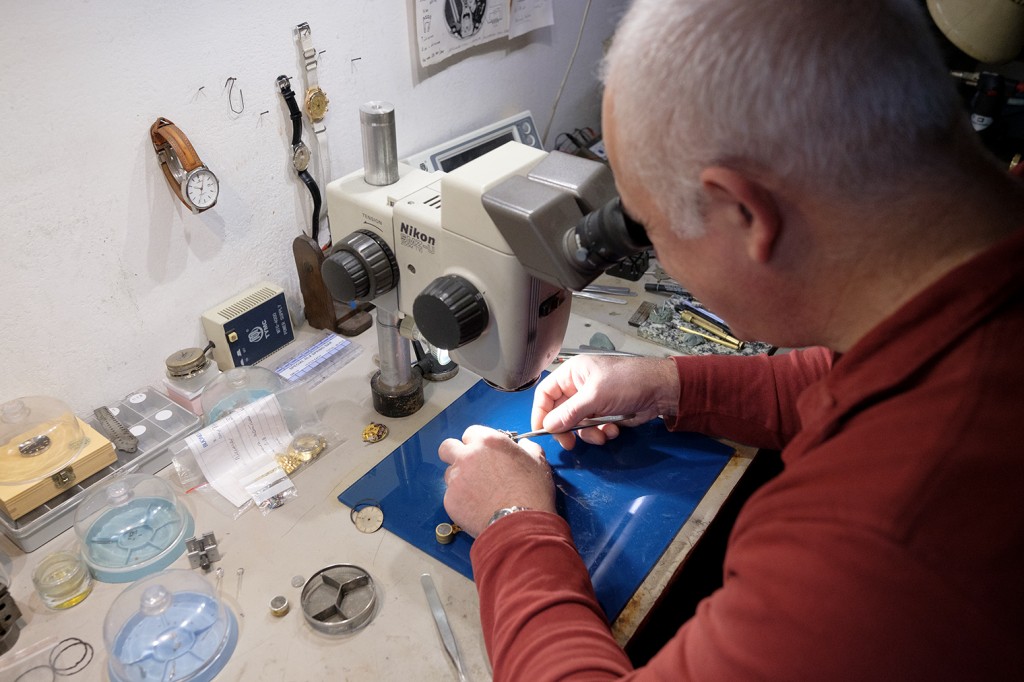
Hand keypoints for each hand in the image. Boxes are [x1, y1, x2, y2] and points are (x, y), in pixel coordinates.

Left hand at [438, 425, 555, 537]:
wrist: (520, 526)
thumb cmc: (532, 494)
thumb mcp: (538, 463)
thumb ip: (528, 449)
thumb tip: (524, 445)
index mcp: (488, 442)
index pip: (471, 433)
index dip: (477, 443)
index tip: (483, 453)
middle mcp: (468, 456)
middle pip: (448, 447)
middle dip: (455, 454)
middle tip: (469, 467)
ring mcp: (456, 478)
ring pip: (448, 473)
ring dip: (459, 479)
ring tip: (477, 493)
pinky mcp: (450, 500)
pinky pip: (450, 495)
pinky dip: (460, 500)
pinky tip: (476, 508)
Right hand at [532, 355, 678, 449]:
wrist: (661, 390)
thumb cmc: (629, 381)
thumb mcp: (595, 396)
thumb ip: (570, 412)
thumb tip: (548, 425)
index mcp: (572, 373)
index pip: (546, 394)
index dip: (541, 412)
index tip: (542, 431)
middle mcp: (578, 387)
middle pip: (560, 413)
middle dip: (568, 428)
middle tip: (570, 443)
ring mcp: (591, 402)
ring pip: (576, 425)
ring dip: (588, 433)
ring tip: (603, 433)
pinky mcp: (603, 414)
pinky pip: (592, 429)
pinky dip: (601, 432)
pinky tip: (614, 429)